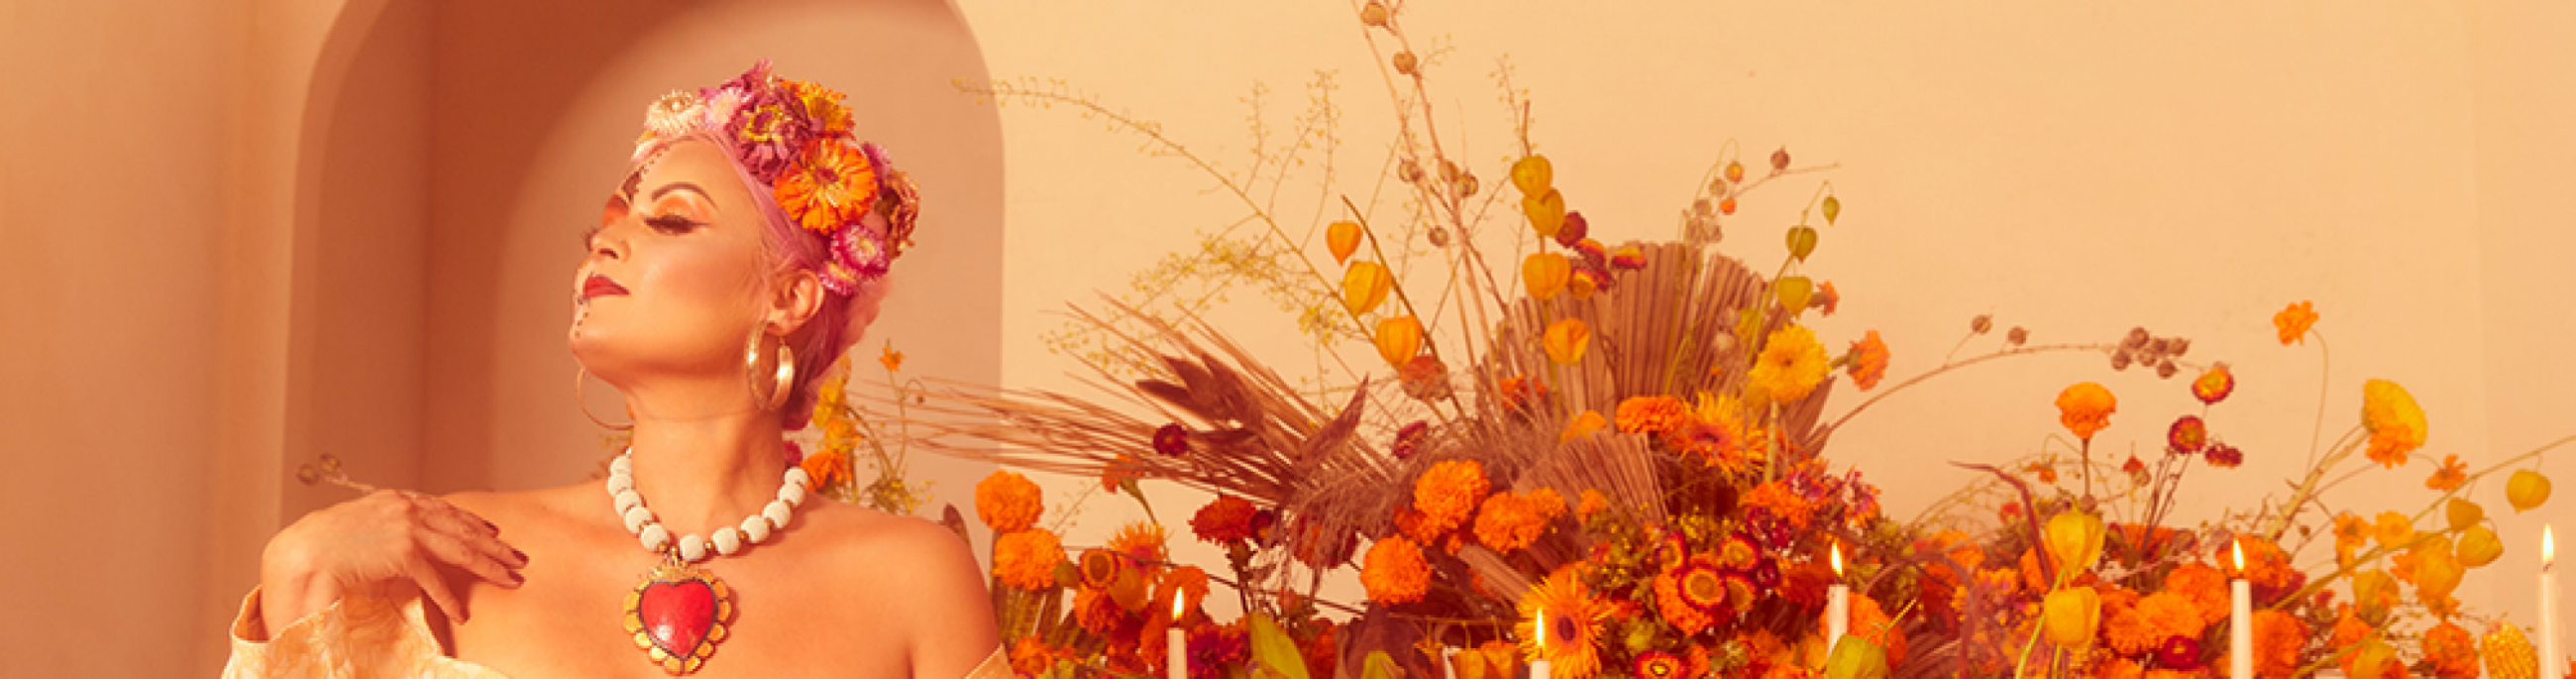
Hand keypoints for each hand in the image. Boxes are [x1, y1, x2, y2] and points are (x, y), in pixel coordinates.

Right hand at [258, 490, 525, 637]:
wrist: (301, 548)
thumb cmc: (324, 543)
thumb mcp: (364, 527)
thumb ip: (390, 532)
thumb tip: (411, 550)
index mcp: (399, 499)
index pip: (447, 510)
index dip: (474, 523)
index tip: (494, 533)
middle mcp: (408, 508)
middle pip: (464, 529)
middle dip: (495, 547)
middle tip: (520, 560)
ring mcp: (407, 528)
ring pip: (462, 549)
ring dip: (489, 567)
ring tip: (511, 581)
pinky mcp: (402, 552)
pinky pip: (435, 579)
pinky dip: (448, 598)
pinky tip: (460, 613)